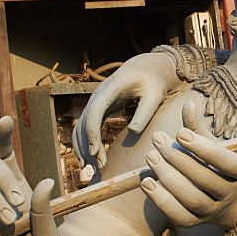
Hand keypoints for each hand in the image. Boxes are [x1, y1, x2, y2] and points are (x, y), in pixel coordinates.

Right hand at [73, 51, 182, 169]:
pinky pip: (85, 126)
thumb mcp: (155, 95)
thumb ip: (145, 112)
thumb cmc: (153, 81)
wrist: (147, 67)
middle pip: (84, 122)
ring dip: (84, 147)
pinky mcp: (97, 107)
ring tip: (93, 168)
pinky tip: (89, 158)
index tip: (96, 152)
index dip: (92, 132)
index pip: (95, 110)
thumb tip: (134, 131)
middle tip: (99, 167)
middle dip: (88, 146)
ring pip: (81, 126)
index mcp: (112, 87)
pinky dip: (84, 142)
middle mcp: (98, 93)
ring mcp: (95, 100)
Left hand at [141, 101, 236, 229]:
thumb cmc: (219, 165)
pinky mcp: (197, 223)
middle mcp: (230, 194)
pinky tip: (147, 182)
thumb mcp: (215, 145)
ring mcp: (213, 212)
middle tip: (157, 140)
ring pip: (191, 199)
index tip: (178, 132)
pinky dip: (162, 201)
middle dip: (178, 159)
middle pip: (204, 179)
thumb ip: (199, 128)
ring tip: (151, 157)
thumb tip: (188, 104)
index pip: (225, 161)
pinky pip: (179, 216)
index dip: (202, 148)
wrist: (232, 201)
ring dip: (168, 178)